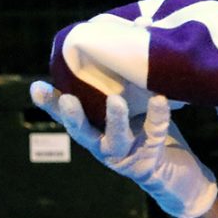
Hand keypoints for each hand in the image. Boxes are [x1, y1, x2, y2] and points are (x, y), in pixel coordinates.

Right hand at [29, 81, 217, 217]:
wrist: (180, 176)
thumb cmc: (151, 135)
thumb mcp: (134, 109)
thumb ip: (120, 86)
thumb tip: (118, 41)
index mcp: (95, 131)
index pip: (67, 117)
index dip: (50, 105)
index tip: (37, 87)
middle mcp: (104, 146)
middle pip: (82, 133)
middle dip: (72, 117)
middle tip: (67, 99)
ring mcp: (126, 157)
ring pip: (115, 140)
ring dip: (115, 120)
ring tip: (116, 101)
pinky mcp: (149, 163)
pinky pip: (153, 136)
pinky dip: (157, 117)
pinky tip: (159, 99)